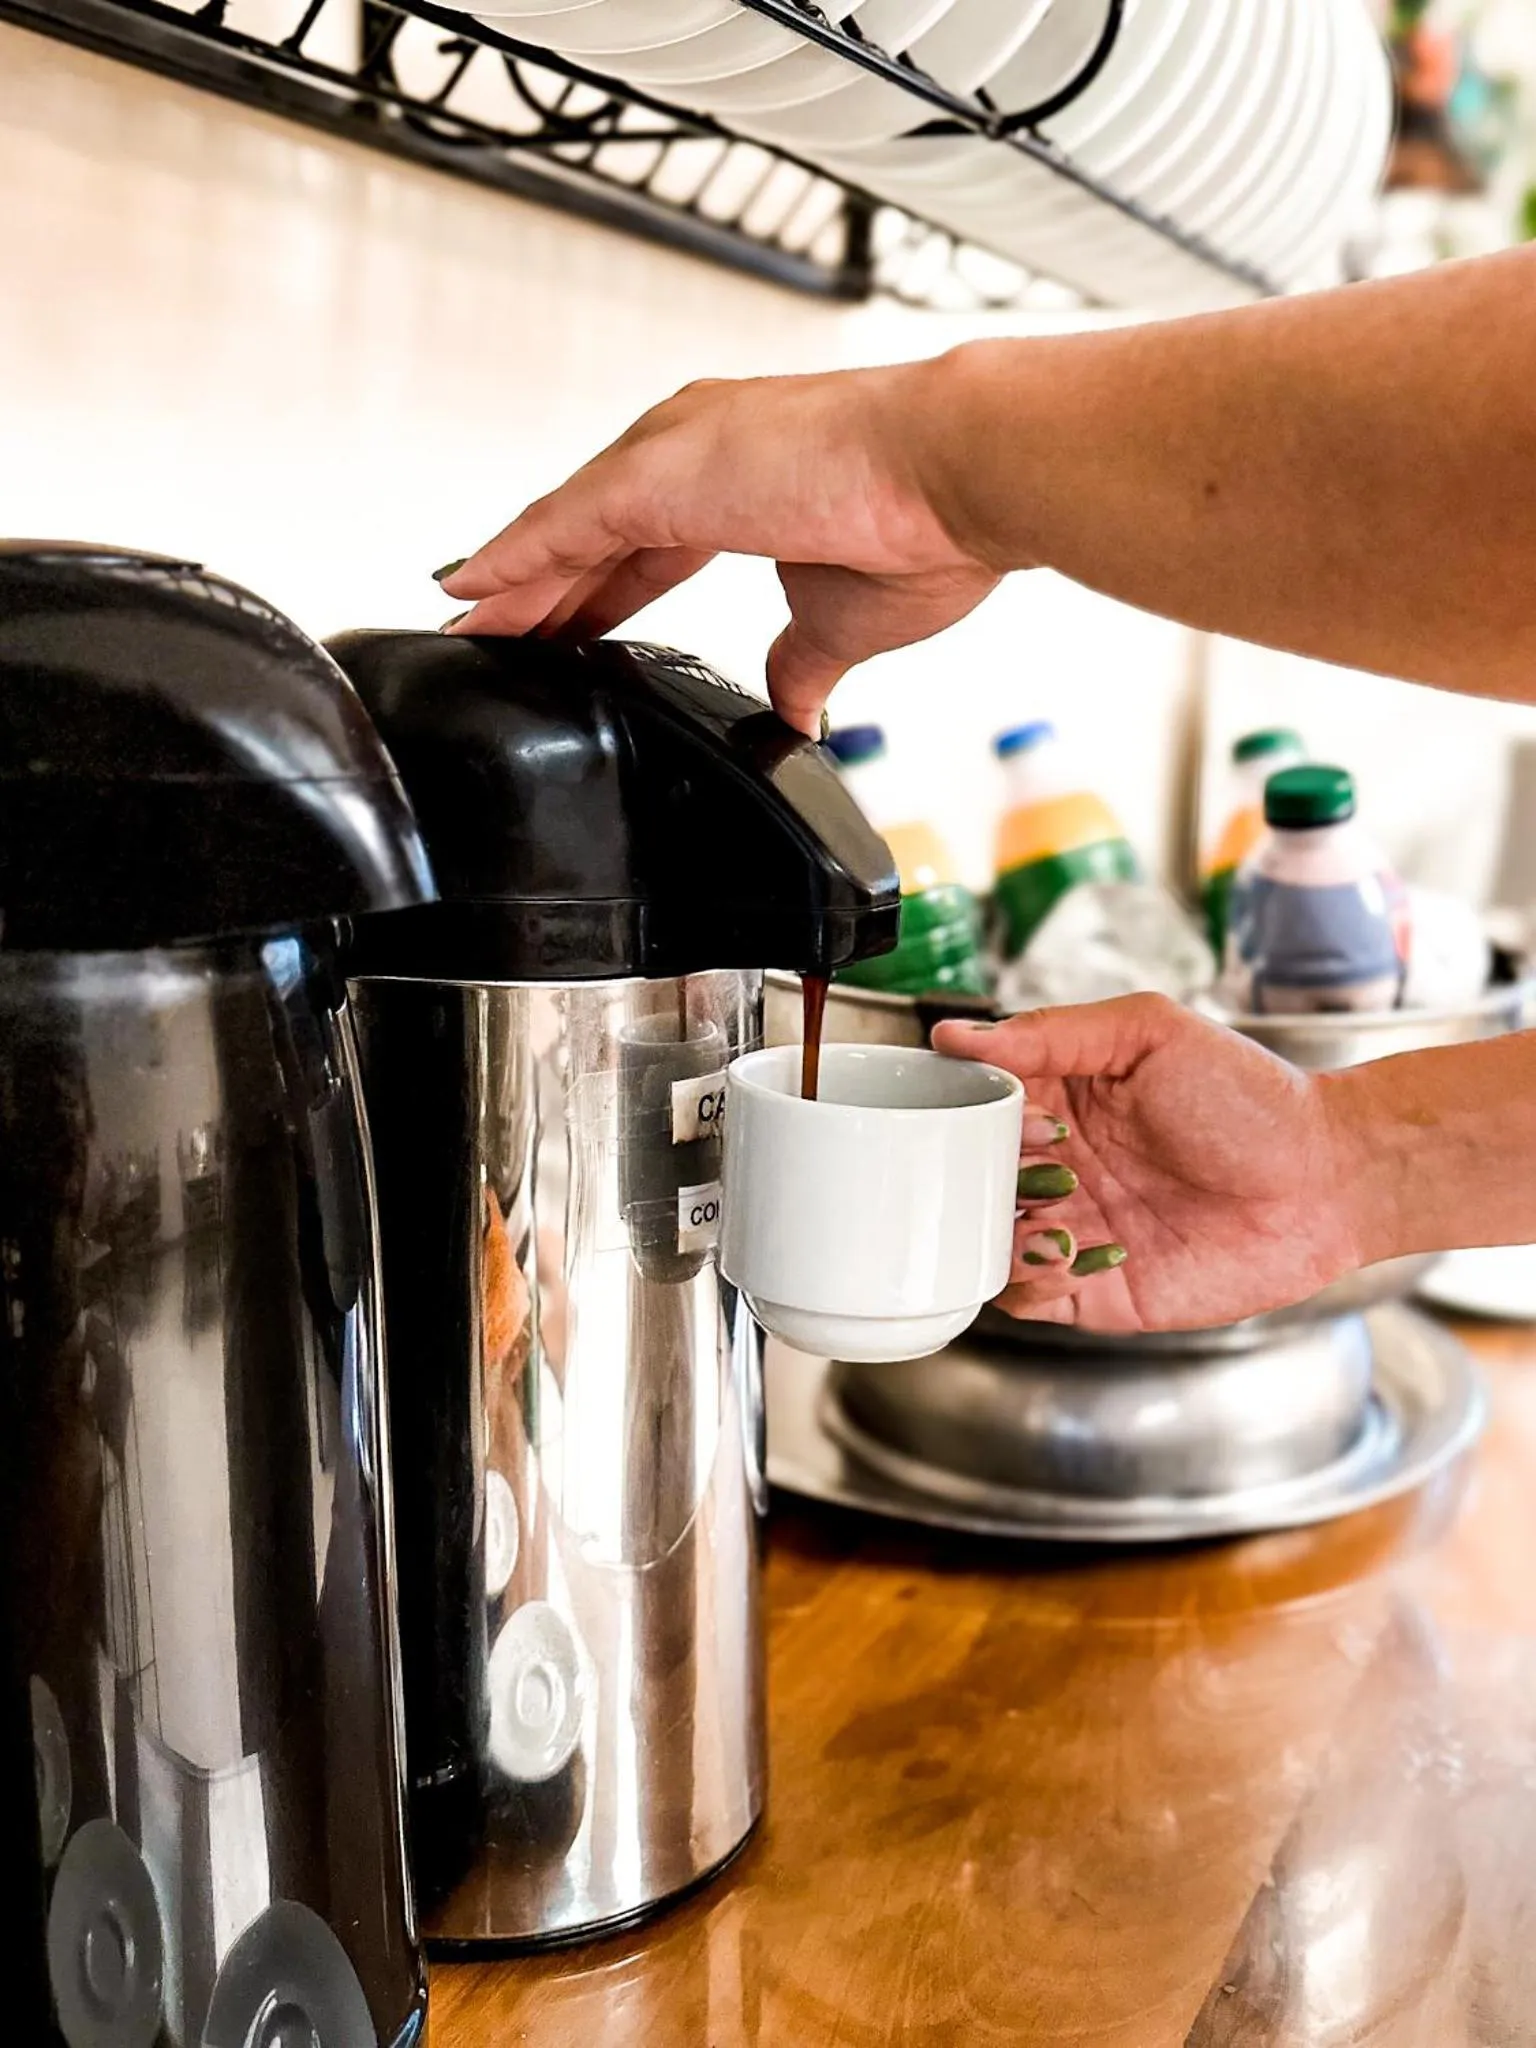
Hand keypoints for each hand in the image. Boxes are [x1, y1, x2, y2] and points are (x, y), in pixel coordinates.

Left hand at [436, 361, 1005, 734]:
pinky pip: (560, 526)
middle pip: (591, 534)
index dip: (595, 593)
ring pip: (566, 529)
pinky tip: (471, 595)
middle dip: (541, 592)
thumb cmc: (929, 526)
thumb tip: (797, 711)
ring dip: (513, 584)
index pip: (642, 545)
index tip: (562, 634)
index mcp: (740, 480)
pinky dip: (512, 561)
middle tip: (493, 640)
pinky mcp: (658, 475)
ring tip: (467, 632)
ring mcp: (674, 456)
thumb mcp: (839, 622)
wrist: (957, 476)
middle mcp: (698, 452)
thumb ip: (801, 663)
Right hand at [933, 995, 1365, 1333]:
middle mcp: (1063, 1169)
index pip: (981, 1110)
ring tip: (1048, 1221)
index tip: (1010, 1114)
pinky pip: (1030, 1299)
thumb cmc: (1253, 1098)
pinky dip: (1026, 1283)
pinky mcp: (1100, 1291)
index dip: (976, 1114)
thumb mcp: (1150, 1033)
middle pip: (977, 1182)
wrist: (1328, 1179)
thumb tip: (958, 1036)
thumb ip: (1052, 1032)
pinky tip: (1069, 1253)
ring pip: (991, 1244)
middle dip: (980, 1180)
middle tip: (1029, 1170)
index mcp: (1064, 1103)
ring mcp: (1078, 1231)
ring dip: (998, 1236)